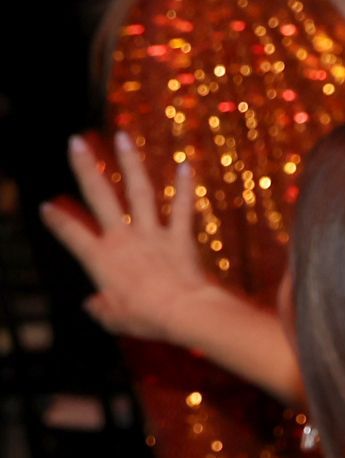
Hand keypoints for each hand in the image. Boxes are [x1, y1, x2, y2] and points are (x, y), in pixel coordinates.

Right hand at [42, 133, 217, 344]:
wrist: (184, 313)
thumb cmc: (147, 319)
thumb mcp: (114, 320)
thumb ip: (101, 310)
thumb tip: (94, 305)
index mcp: (101, 258)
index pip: (71, 233)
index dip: (57, 221)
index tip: (46, 207)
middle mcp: (123, 238)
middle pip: (99, 195)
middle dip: (85, 167)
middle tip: (75, 142)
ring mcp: (152, 234)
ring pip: (138, 191)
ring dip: (130, 162)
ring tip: (122, 137)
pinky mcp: (180, 237)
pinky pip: (183, 207)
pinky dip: (184, 186)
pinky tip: (185, 164)